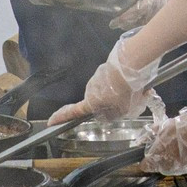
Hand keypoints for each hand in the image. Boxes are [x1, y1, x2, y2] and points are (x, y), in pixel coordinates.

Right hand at [47, 34, 161, 124]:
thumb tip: (110, 113)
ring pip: (107, 90)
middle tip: (126, 105)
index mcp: (91, 101)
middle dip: (109, 104)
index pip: (72, 112)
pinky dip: (124, 83)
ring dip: (120, 92)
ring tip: (136, 92)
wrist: (131, 64)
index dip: (61, 117)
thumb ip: (114, 115)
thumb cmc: (125, 90)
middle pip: (97, 101)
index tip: (51, 122)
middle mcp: (90, 88)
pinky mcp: (107, 68)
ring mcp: (98, 76)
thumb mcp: (124, 111)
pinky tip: (136, 82)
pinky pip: (114, 80)